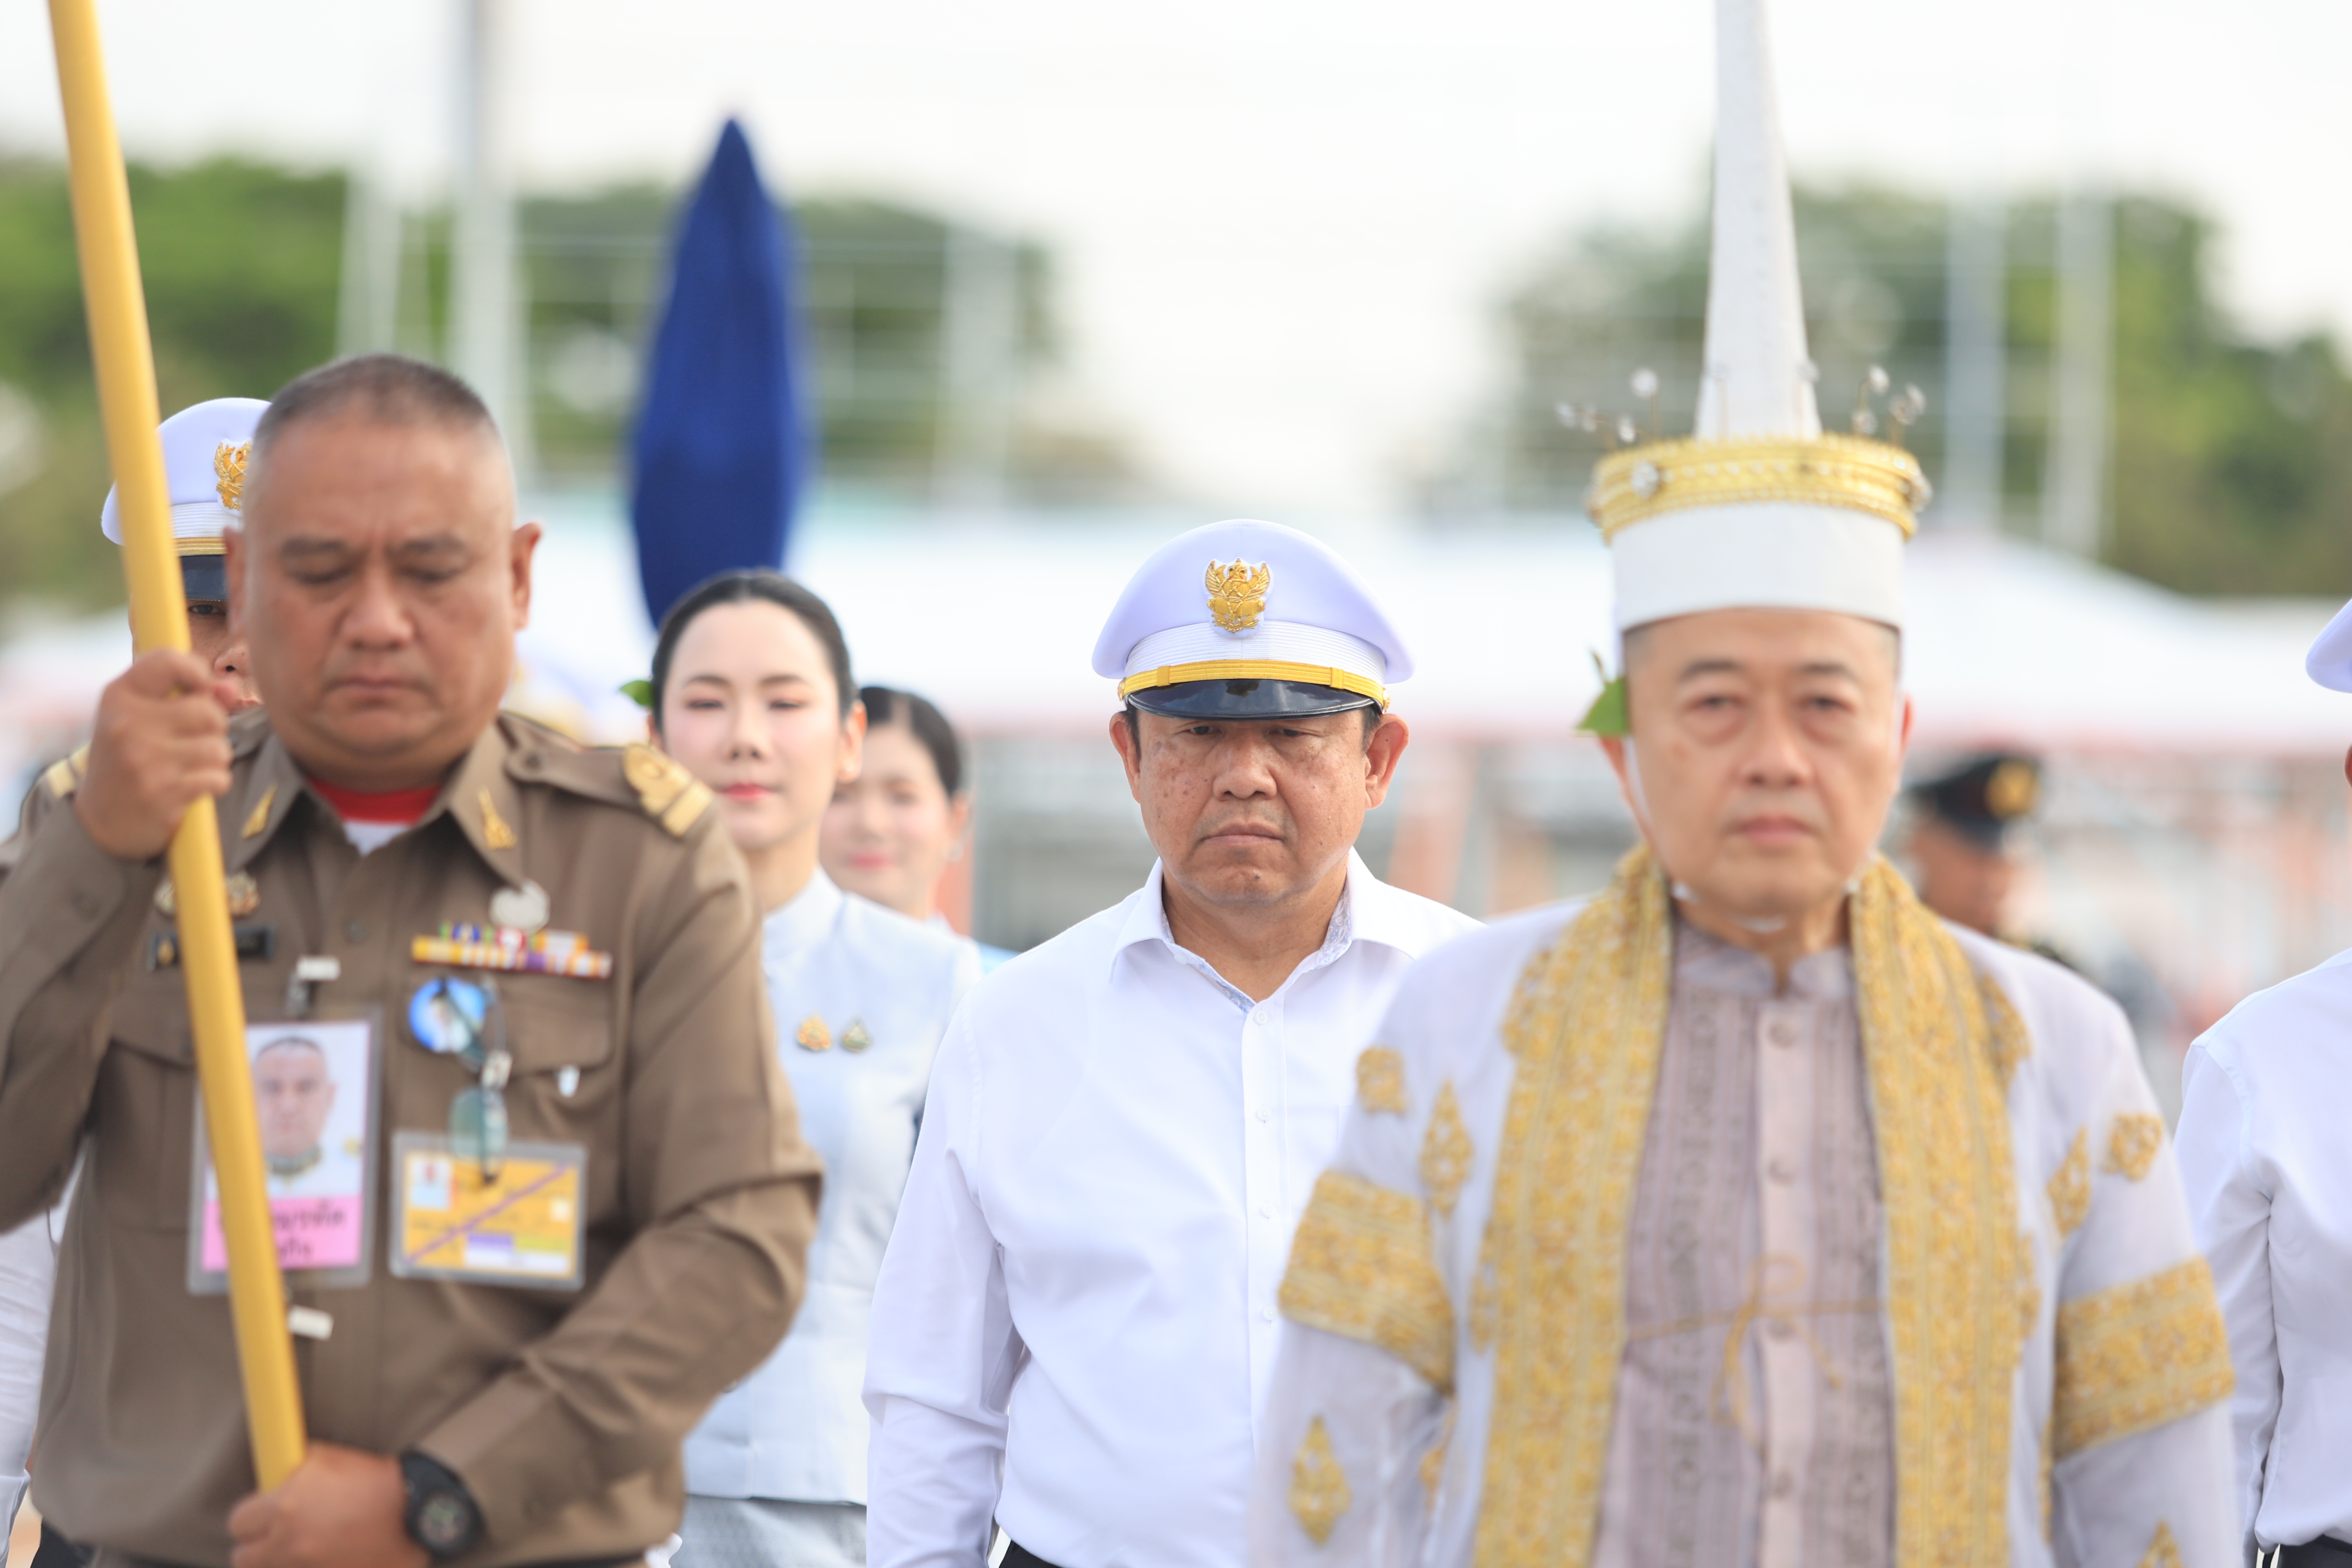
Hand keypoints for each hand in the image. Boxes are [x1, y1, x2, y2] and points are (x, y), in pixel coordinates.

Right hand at [73, 649, 236, 860]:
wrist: (101, 820)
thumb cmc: (131, 759)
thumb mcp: (144, 719)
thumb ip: (190, 695)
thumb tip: (230, 686)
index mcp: (119, 697)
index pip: (167, 661)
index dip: (197, 671)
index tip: (200, 689)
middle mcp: (127, 724)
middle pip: (208, 711)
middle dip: (213, 728)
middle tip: (191, 742)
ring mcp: (143, 760)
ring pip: (219, 747)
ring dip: (215, 760)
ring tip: (188, 767)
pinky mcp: (162, 793)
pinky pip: (218, 778)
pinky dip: (214, 784)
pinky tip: (191, 788)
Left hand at [227, 1443, 426, 1567]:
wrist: (414, 1511)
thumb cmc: (374, 1481)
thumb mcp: (329, 1459)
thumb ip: (293, 1468)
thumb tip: (274, 1475)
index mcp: (285, 1507)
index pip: (238, 1521)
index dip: (250, 1516)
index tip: (260, 1513)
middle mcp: (288, 1543)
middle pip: (242, 1557)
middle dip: (255, 1544)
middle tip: (273, 1534)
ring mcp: (305, 1567)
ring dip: (276, 1560)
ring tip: (299, 1546)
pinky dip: (300, 1567)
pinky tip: (320, 1555)